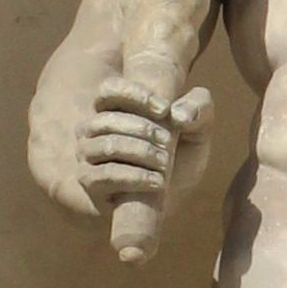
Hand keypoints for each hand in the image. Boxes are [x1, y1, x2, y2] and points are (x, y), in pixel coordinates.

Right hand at [81, 73, 211, 219]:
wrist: (171, 198)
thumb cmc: (179, 156)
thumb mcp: (198, 130)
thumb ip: (199, 109)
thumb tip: (178, 115)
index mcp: (116, 108)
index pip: (109, 89)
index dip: (134, 94)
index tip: (164, 108)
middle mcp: (95, 128)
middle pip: (107, 119)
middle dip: (143, 129)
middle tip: (168, 140)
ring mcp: (88, 155)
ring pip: (108, 146)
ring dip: (140, 152)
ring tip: (165, 163)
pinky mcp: (90, 182)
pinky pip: (106, 175)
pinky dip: (135, 177)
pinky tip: (158, 182)